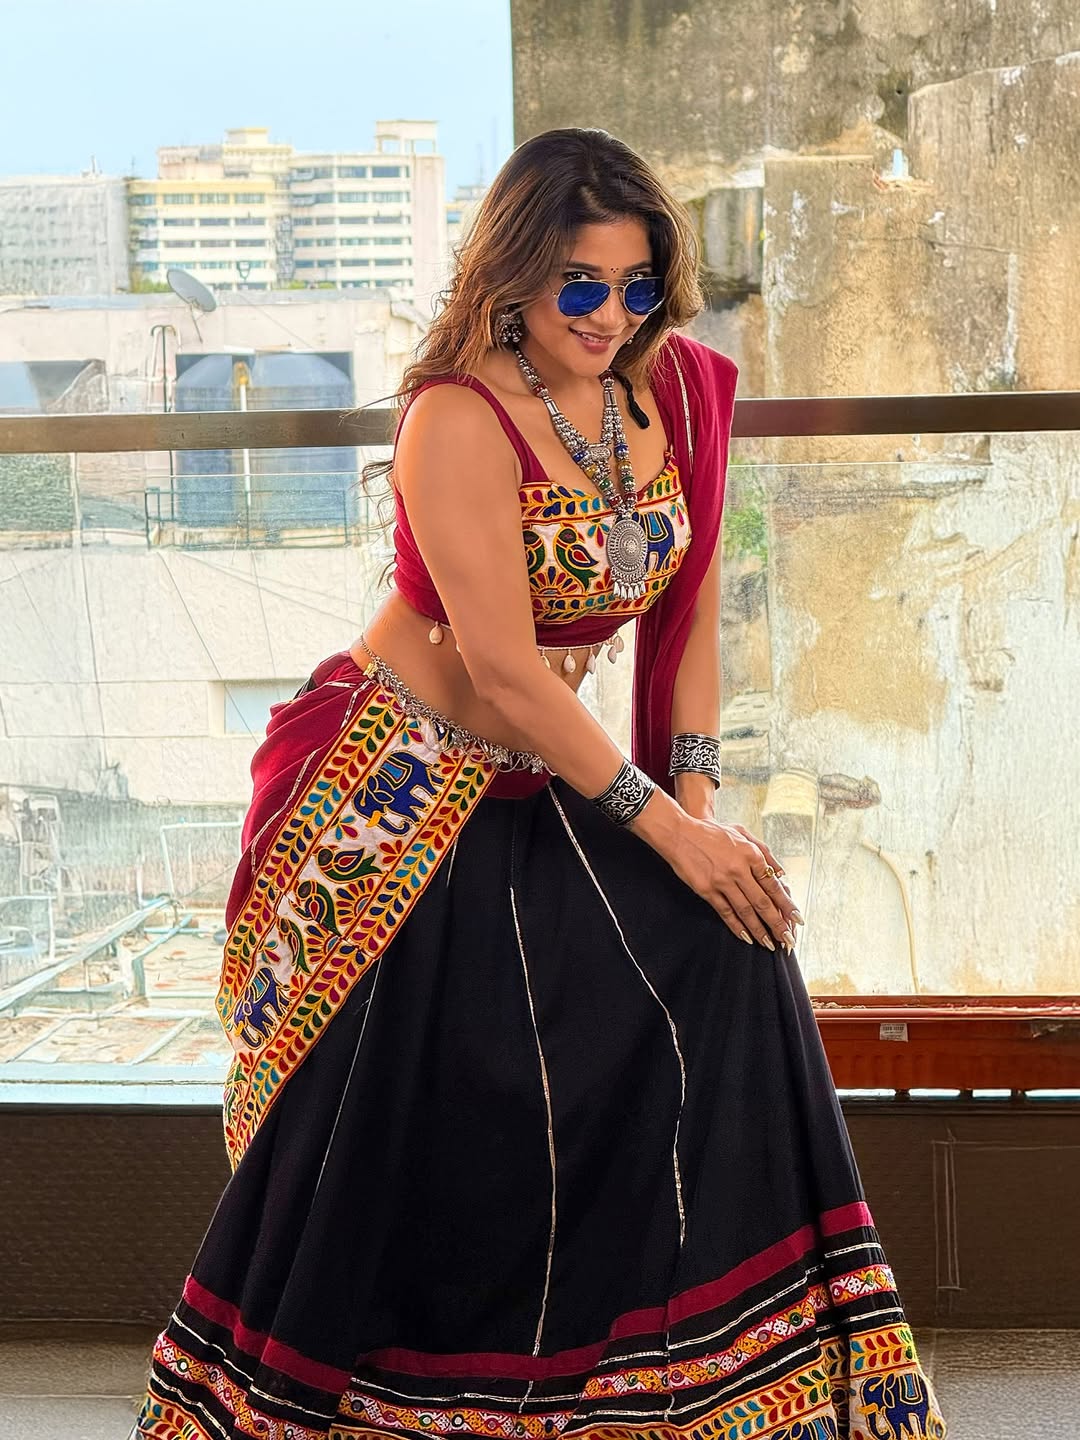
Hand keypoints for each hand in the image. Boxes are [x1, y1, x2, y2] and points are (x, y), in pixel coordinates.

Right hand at [667, 816, 802, 952]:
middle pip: (763, 902)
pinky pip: (725, 912)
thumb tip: (780, 872)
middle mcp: (739, 869)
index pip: (774, 885)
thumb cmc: (711, 832)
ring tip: (769, 943)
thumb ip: (764, 852)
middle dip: (777, 924)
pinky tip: (746, 936)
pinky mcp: (707, 890)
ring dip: (759, 930)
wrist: (680, 834)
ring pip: (746, 911)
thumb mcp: (742, 833)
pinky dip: (737, 926)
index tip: (797, 918)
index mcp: (751, 854)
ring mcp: (722, 881)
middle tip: (788, 939)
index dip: (787, 904)